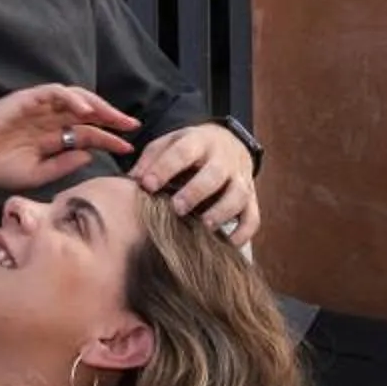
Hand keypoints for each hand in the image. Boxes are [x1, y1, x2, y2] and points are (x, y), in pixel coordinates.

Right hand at [0, 84, 137, 192]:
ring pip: (76, 99)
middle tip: (132, 127)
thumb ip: (63, 165)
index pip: (87, 135)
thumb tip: (90, 154)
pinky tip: (86, 110)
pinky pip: (55, 92)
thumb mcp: (37, 174)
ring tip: (115, 117)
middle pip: (88, 115)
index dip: (108, 140)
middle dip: (111, 119)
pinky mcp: (29, 98)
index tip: (128, 149)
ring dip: (97, 106)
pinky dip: (72, 99)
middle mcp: (50, 120)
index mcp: (53, 138)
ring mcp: (41, 107)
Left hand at [134, 123, 258, 243]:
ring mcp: (240, 179)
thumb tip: (133, 180)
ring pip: (238, 195)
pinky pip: (253, 218)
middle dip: (197, 191)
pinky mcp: (251, 199)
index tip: (147, 185)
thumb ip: (151, 159)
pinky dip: (243, 233)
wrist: (229, 143)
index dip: (165, 168)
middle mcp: (224, 159)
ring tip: (204, 226)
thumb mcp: (170, 143)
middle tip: (177, 208)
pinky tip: (227, 244)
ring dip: (222, 211)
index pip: (183, 151)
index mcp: (200, 142)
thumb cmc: (191, 149)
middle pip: (215, 173)